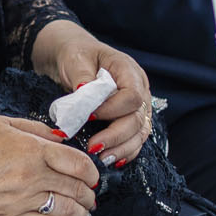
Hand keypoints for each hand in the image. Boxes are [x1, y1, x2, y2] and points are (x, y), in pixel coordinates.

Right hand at [0, 114, 98, 215]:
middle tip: (92, 193)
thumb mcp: (2, 122)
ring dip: (83, 211)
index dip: (91, 170)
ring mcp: (22, 198)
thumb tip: (62, 138)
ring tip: (88, 211)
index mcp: (32, 149)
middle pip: (76, 188)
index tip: (93, 173)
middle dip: (90, 192)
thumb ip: (37, 129)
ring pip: (66, 209)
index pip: (77, 162)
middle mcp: (31, 175)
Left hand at [34, 21, 155, 168]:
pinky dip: (125, 151)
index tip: (89, 116)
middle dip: (116, 136)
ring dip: (122, 149)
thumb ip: (82, 77)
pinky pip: (135, 139)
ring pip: (140, 133)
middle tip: (93, 148)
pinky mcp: (132, 119)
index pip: (132, 95)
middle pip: (138, 118)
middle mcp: (140, 88)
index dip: (112, 109)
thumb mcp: (75, 60)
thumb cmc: (76, 55)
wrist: (75, 58)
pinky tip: (112, 160)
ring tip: (102, 160)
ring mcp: (139, 105)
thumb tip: (85, 94)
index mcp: (128, 70)